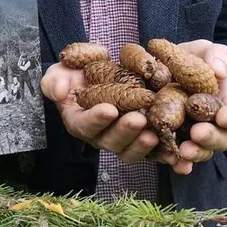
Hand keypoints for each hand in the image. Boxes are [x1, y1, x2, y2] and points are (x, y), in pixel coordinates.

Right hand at [41, 62, 158, 163]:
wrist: (97, 76)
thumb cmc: (75, 75)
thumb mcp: (58, 73)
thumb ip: (54, 82)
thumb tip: (60, 91)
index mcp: (78, 121)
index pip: (84, 125)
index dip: (96, 119)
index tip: (109, 109)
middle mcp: (98, 136)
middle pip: (110, 141)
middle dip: (124, 132)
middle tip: (138, 119)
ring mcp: (120, 141)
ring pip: (129, 150)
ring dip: (142, 145)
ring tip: (154, 133)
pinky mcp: (138, 140)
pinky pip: (150, 152)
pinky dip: (162, 153)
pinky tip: (173, 151)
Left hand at [156, 41, 226, 173]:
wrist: (168, 69)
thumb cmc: (195, 60)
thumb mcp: (207, 51)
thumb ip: (218, 56)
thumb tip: (218, 70)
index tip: (225, 116)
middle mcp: (214, 125)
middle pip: (221, 139)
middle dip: (211, 138)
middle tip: (198, 133)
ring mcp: (193, 136)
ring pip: (200, 151)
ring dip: (194, 153)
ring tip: (183, 151)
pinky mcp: (172, 140)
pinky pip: (175, 155)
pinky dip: (173, 160)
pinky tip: (169, 160)